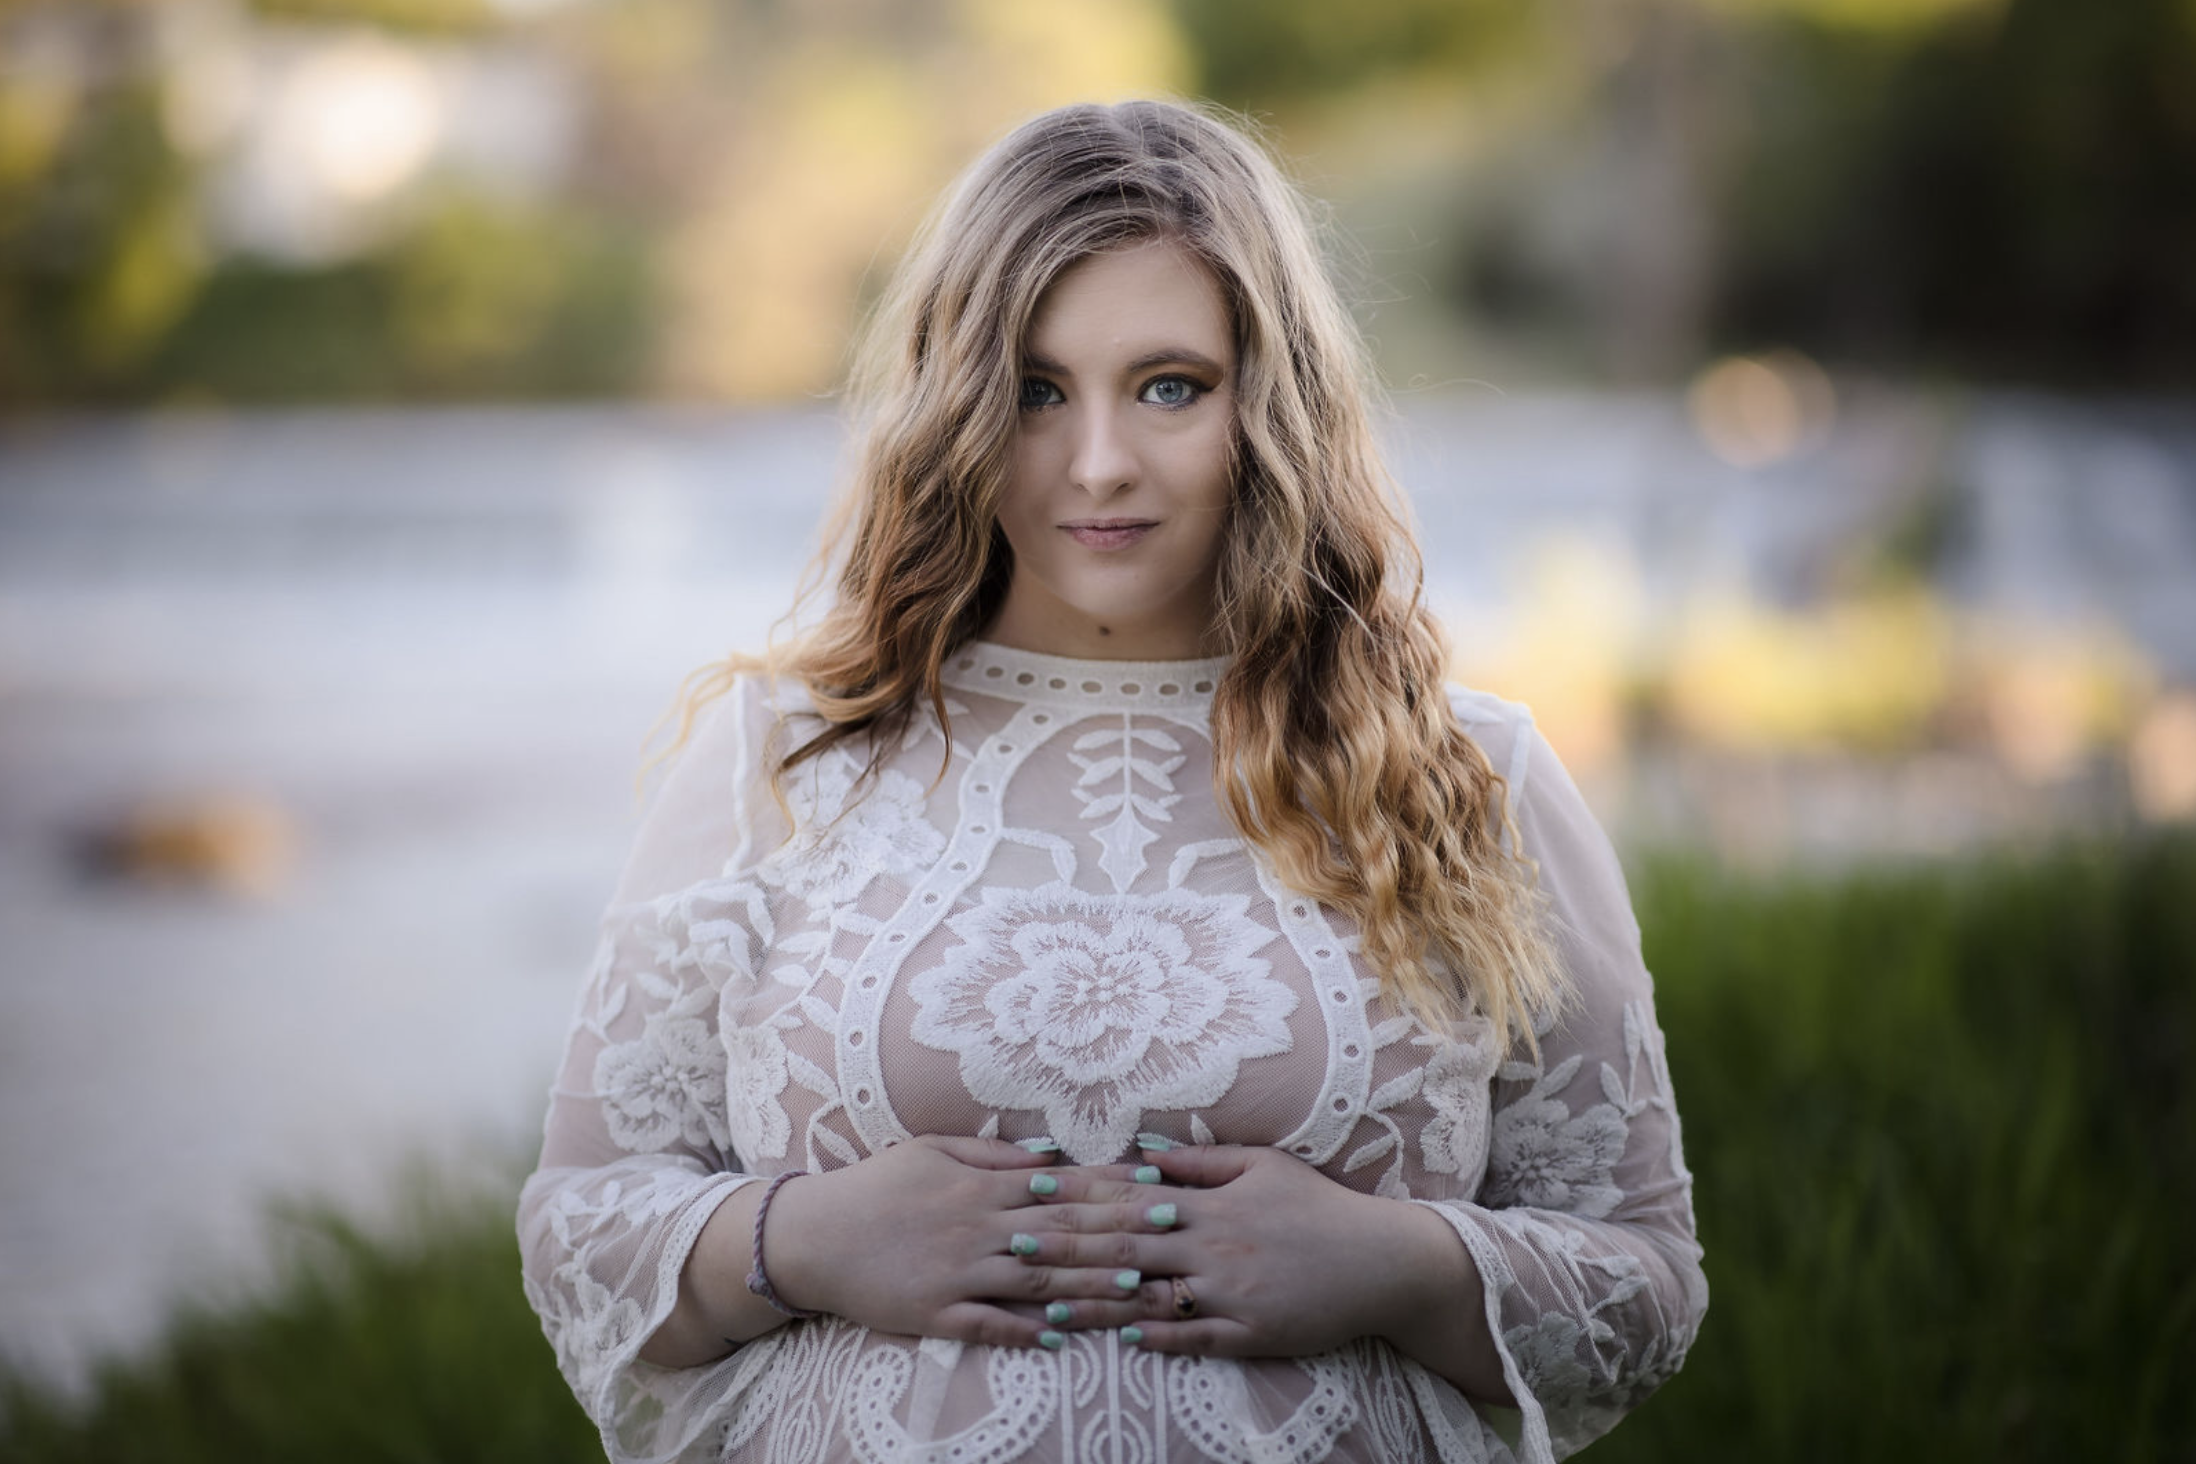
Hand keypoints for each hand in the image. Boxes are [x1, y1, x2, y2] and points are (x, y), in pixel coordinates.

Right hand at [755, 1135, 1164, 1348]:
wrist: (812, 1234)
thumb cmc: (875, 1187)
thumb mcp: (933, 1151)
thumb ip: (994, 1155)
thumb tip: (1051, 1155)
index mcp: (983, 1187)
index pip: (1063, 1189)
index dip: (1115, 1192)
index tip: (1159, 1192)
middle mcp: (979, 1227)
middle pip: (1063, 1235)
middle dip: (1121, 1237)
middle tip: (1171, 1239)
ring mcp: (959, 1272)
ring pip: (1037, 1282)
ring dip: (1089, 1287)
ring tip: (1136, 1291)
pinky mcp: (936, 1312)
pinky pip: (988, 1324)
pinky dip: (1024, 1331)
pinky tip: (1061, 1338)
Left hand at [1008, 1144, 1478, 1362]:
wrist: (1382, 1262)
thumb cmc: (1319, 1207)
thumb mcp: (1262, 1166)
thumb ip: (1199, 1161)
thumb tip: (1142, 1150)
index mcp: (1211, 1204)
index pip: (1131, 1197)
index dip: (1079, 1194)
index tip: (1033, 1189)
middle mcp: (1213, 1247)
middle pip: (1127, 1247)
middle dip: (1069, 1247)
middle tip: (1016, 1246)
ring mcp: (1231, 1294)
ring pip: (1151, 1297)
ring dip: (1098, 1301)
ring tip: (1049, 1304)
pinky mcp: (1251, 1333)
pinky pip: (1194, 1337)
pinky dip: (1157, 1337)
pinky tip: (1121, 1337)